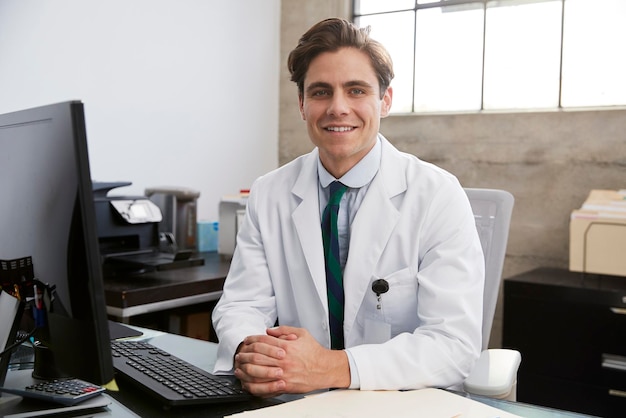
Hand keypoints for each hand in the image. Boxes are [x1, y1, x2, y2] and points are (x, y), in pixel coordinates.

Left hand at [234, 326, 349, 396]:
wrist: (325, 368)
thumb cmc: (314, 352)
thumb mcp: (302, 334)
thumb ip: (284, 330)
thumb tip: (268, 330)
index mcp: (286, 346)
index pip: (263, 341)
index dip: (252, 339)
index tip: (246, 340)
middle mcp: (283, 360)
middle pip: (257, 356)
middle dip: (245, 354)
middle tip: (239, 354)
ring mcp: (283, 374)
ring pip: (258, 372)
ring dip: (245, 369)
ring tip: (239, 367)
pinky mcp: (284, 386)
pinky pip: (265, 386)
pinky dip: (253, 385)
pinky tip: (248, 382)